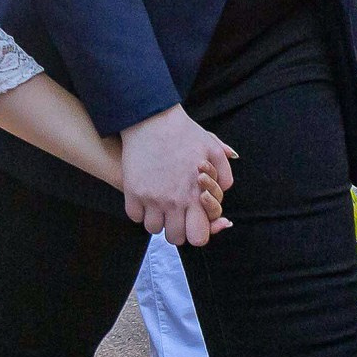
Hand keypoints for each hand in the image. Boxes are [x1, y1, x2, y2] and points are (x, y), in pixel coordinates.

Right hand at [117, 105, 235, 246]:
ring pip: (153, 228)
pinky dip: (139, 211)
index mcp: (196, 195)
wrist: (151, 118)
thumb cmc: (183, 132)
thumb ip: (224, 174)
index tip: (192, 221)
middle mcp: (174, 201)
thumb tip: (223, 192)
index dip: (197, 233)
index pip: (199, 237)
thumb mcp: (212, 149)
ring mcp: (152, 198)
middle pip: (175, 238)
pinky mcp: (132, 191)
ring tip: (158, 204)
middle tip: (175, 214)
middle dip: (176, 229)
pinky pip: (135, 216)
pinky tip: (143, 198)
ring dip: (157, 219)